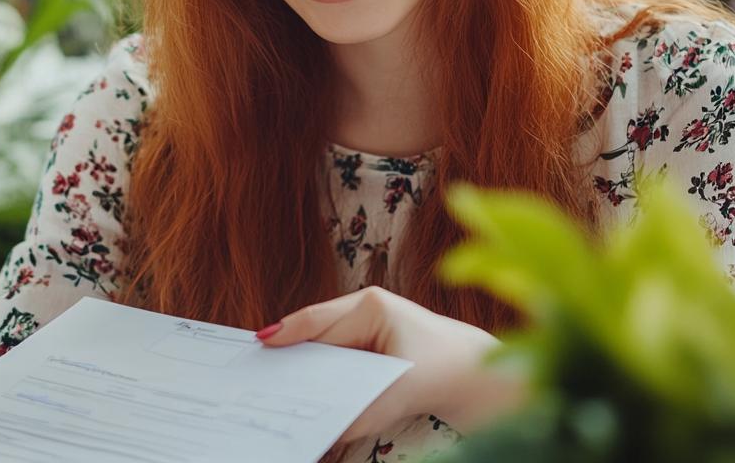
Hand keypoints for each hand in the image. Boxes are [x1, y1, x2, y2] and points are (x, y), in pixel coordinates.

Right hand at [256, 286, 522, 441]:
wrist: (476, 375)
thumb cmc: (445, 371)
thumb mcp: (403, 392)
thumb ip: (365, 410)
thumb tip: (330, 429)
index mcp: (372, 305)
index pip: (321, 323)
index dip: (289, 335)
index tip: (262, 344)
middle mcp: (364, 307)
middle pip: (315, 331)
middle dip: (290, 350)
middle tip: (257, 368)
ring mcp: (363, 323)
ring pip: (321, 343)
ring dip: (303, 362)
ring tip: (273, 379)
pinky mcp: (365, 342)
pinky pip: (332, 354)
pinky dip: (319, 369)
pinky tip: (303, 386)